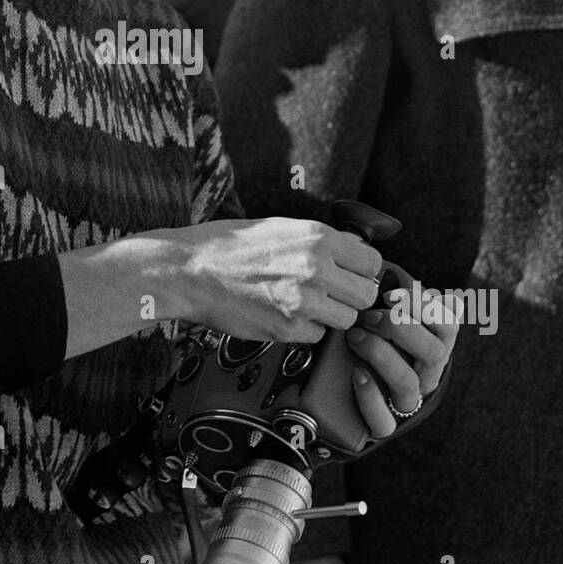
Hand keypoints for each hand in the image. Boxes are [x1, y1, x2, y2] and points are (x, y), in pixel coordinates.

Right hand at [182, 217, 381, 344]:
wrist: (190, 270)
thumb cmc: (229, 246)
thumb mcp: (281, 227)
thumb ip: (321, 241)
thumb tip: (355, 252)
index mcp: (317, 238)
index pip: (371, 262)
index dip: (362, 271)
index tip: (350, 275)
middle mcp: (316, 268)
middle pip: (365, 294)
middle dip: (350, 296)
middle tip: (330, 294)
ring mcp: (303, 301)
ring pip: (346, 319)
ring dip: (330, 315)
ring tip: (305, 305)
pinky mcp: (288, 328)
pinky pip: (317, 336)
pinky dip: (305, 330)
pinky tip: (284, 315)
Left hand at [347, 286, 461, 438]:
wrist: (334, 379)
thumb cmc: (366, 328)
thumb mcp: (380, 305)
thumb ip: (393, 288)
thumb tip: (397, 273)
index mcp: (434, 342)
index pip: (449, 323)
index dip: (424, 306)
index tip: (390, 294)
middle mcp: (427, 373)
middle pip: (433, 352)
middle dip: (398, 328)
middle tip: (366, 315)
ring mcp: (406, 401)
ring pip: (409, 385)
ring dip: (381, 355)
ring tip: (354, 337)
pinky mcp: (382, 424)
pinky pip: (384, 421)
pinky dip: (369, 397)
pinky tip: (355, 374)